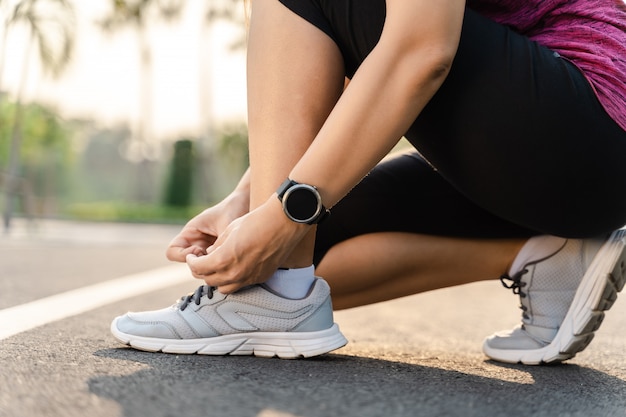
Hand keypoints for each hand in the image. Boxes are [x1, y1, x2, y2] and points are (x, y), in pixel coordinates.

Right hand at [166, 189, 248, 262]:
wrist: (248, 204)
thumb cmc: (233, 209)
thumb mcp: (225, 224)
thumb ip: (220, 243)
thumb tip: (214, 261)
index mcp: (190, 233)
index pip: (172, 252)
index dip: (183, 256)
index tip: (200, 251)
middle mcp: (196, 244)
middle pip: (189, 265)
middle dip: (201, 265)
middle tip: (217, 258)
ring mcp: (207, 251)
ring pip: (203, 270)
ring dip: (213, 268)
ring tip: (228, 258)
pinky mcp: (219, 256)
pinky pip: (215, 268)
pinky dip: (221, 268)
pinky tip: (233, 260)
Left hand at [185, 197, 308, 293]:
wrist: (283, 223)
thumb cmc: (256, 221)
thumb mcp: (229, 230)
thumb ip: (217, 246)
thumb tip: (210, 254)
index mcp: (224, 259)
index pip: (198, 268)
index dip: (191, 262)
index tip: (192, 256)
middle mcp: (235, 273)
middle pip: (209, 280)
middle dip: (202, 271)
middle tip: (201, 261)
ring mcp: (249, 278)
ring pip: (224, 288)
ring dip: (217, 279)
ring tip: (217, 267)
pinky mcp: (261, 278)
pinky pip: (241, 285)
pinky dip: (233, 280)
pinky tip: (235, 267)